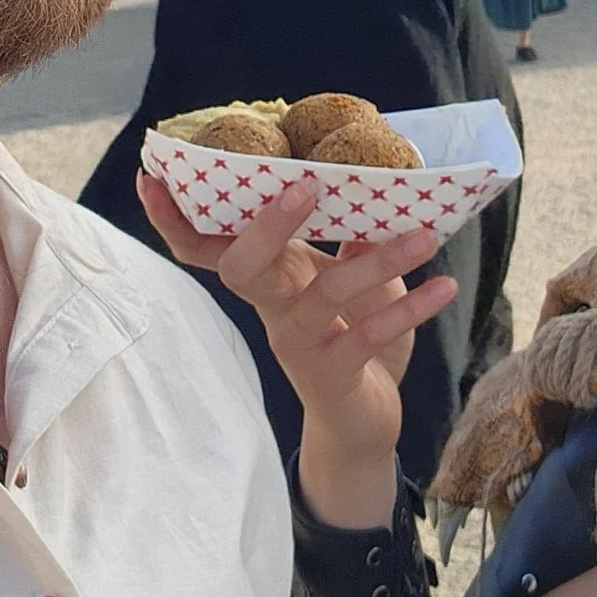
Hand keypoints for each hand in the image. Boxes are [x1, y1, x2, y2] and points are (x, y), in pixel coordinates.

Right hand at [138, 174, 456, 522]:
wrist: (364, 420)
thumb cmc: (354, 334)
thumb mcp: (356, 276)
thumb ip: (357, 234)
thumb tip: (374, 177)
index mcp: (271, 277)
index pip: (207, 247)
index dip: (176, 218)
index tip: (152, 175)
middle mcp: (273, 309)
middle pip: (243, 267)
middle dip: (265, 226)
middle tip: (302, 187)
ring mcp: (298, 344)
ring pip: (321, 296)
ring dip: (377, 261)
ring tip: (424, 234)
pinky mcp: (331, 376)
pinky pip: (366, 337)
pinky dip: (409, 309)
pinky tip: (444, 287)